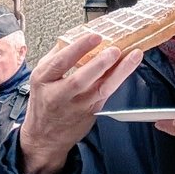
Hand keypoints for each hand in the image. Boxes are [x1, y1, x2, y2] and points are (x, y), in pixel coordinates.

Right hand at [18, 33, 142, 173]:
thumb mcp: (41, 77)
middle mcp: (59, 95)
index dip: (78, 48)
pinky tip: (129, 67)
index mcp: (44, 80)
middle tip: (115, 50)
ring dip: (119, 72)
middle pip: (80, 79)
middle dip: (99, 64)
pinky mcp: (92, 112)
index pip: (60, 62)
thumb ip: (56, 56)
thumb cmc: (44, 102)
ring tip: (133, 57)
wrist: (45, 138)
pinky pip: (108, 94)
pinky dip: (119, 79)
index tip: (95, 37)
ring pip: (101, 89)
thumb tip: (74, 35)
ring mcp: (77, 106)